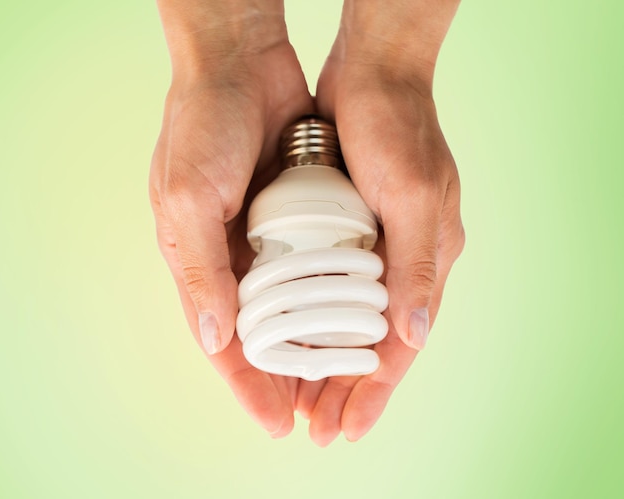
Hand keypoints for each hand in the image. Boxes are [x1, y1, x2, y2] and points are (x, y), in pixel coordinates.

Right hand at [149, 1, 313, 435]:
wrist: (239, 61)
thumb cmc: (202, 124)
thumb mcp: (187, 196)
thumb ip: (199, 269)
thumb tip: (217, 338)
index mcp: (197, 260)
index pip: (223, 340)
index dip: (247, 385)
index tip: (276, 422)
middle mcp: (231, 256)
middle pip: (260, 334)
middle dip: (284, 377)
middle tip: (315, 415)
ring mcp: (266, 236)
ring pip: (291, 308)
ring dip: (311, 344)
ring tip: (338, 382)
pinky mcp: (295, 214)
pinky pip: (315, 267)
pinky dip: (330, 298)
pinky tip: (352, 320)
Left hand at [295, 1, 464, 444]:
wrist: (373, 73)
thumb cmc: (396, 126)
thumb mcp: (411, 192)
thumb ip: (416, 264)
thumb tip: (411, 336)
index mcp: (425, 259)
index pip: (397, 346)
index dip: (372, 392)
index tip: (346, 430)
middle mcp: (403, 261)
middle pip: (373, 345)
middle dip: (346, 389)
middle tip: (318, 429)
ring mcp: (376, 246)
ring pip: (350, 324)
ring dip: (328, 362)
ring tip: (303, 399)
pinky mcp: (351, 229)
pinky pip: (333, 291)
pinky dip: (316, 322)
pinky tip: (296, 338)